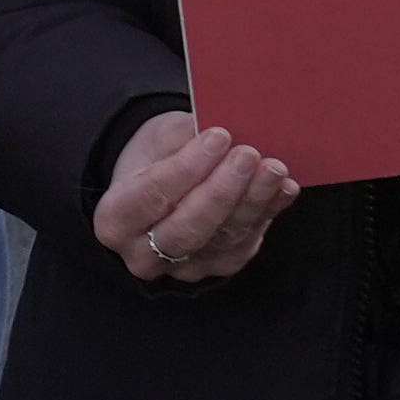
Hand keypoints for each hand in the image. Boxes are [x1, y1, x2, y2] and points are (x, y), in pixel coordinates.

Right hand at [95, 110, 297, 283]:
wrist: (163, 186)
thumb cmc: (156, 158)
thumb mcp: (157, 138)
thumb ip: (185, 136)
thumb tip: (225, 132)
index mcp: (115, 219)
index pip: (150, 196)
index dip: (187, 168)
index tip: (218, 137)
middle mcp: (142, 253)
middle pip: (187, 228)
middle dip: (222, 190)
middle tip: (248, 155)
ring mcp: (183, 267)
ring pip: (222, 238)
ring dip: (253, 201)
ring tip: (274, 168)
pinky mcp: (218, 266)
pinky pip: (246, 242)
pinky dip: (268, 213)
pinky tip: (284, 188)